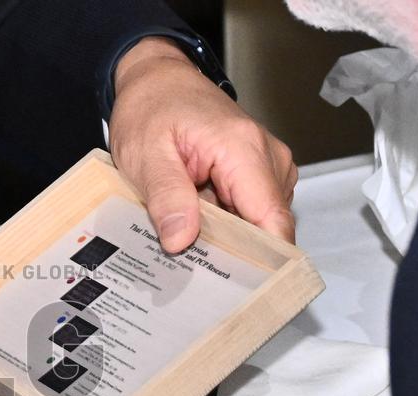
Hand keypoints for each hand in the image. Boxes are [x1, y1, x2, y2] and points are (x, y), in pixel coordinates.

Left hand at [109, 38, 296, 252]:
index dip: (264, 262)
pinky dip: (222, 224)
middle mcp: (266, 158)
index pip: (273, 221)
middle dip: (232, 253)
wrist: (157, 81)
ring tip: (184, 239)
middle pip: (266, 228)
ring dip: (224, 238)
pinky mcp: (256, 174)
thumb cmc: (152, 109)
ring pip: (256, 224)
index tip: (243, 292)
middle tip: (190, 270)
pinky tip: (193, 223)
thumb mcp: (145, 155)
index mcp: (243, 150)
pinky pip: (247, 213)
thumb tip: (182, 240)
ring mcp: (266, 167)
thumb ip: (167, 195)